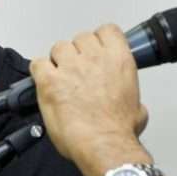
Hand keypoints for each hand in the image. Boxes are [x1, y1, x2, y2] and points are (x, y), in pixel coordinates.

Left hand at [31, 24, 151, 175]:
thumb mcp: (138, 110)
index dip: (100, 39)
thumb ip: (133, 99)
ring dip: (59, 60)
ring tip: (61, 78)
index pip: (107, 31)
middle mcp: (95, 58)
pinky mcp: (50, 81)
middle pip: (81, 38)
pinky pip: (38, 63)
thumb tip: (134, 107)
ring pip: (59, 47)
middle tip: (79, 71)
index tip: (97, 49)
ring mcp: (71, 67)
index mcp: (119, 60)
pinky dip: (40, 71)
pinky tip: (45, 83)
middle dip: (79, 52)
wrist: (104, 145)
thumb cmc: (119, 130)